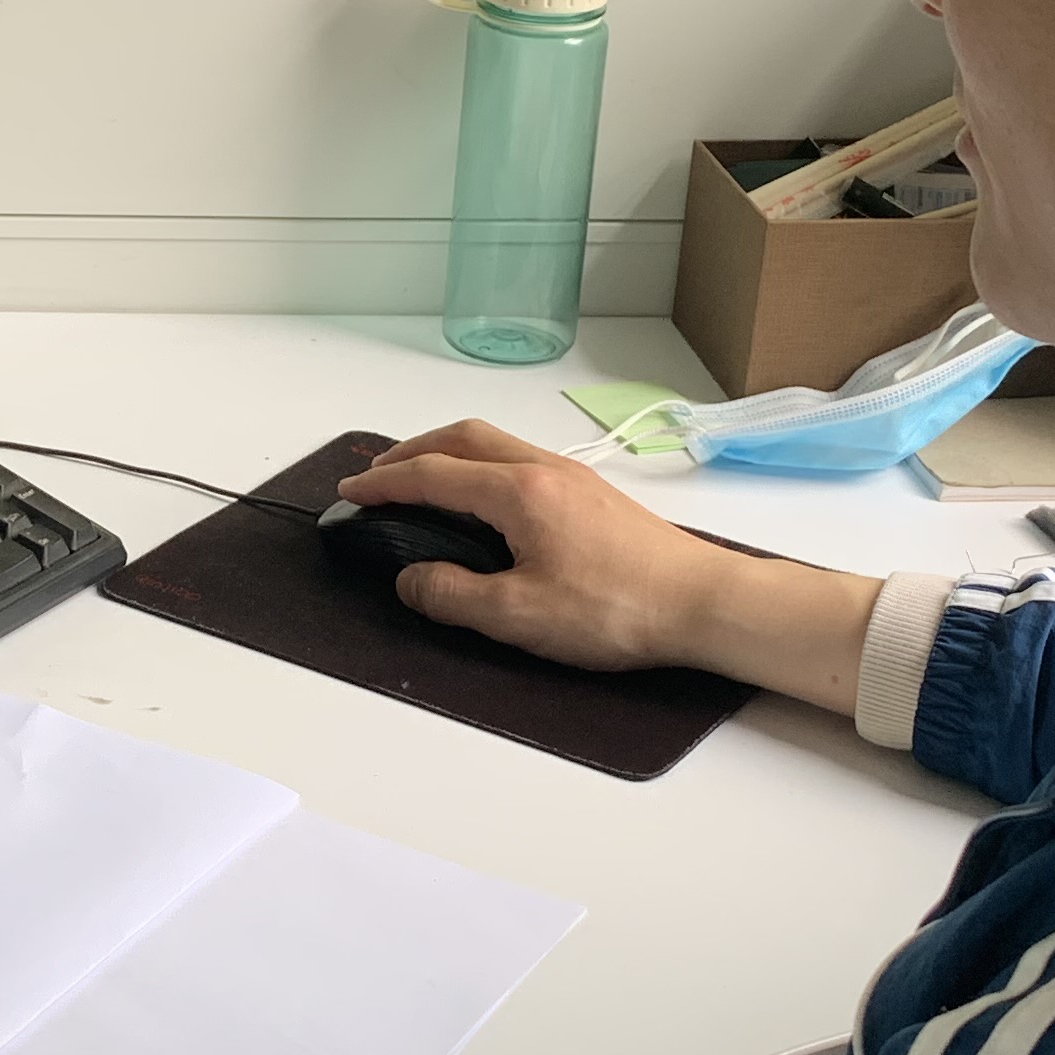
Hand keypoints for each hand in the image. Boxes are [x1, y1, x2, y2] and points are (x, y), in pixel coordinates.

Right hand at [341, 422, 737, 668]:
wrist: (703, 604)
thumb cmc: (618, 610)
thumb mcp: (519, 616)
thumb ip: (453, 595)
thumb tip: (412, 579)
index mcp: (518, 491)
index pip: (433, 474)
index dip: (384, 484)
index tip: (350, 493)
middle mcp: (544, 470)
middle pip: (463, 438)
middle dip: (412, 452)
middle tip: (379, 478)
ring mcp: (573, 478)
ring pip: (495, 445)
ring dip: (449, 455)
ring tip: (423, 485)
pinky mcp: (594, 497)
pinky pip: (520, 462)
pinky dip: (482, 468)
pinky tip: (483, 503)